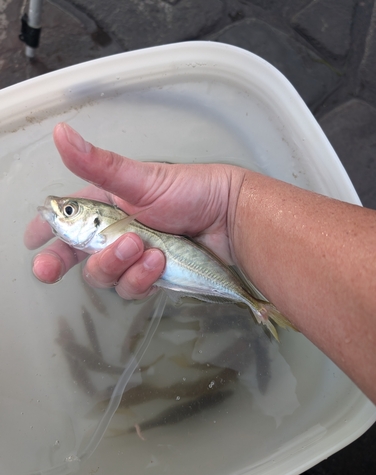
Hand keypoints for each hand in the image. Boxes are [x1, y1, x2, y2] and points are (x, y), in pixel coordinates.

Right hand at [25, 123, 245, 298]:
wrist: (230, 220)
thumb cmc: (192, 191)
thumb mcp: (142, 179)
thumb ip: (99, 164)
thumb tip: (62, 133)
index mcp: (108, 206)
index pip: (68, 220)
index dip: (47, 232)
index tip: (32, 243)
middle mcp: (117, 232)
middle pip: (78, 255)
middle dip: (62, 261)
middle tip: (49, 266)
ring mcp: (134, 257)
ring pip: (105, 275)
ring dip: (117, 264)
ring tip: (143, 248)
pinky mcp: (152, 276)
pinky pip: (133, 288)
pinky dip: (142, 278)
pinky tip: (159, 262)